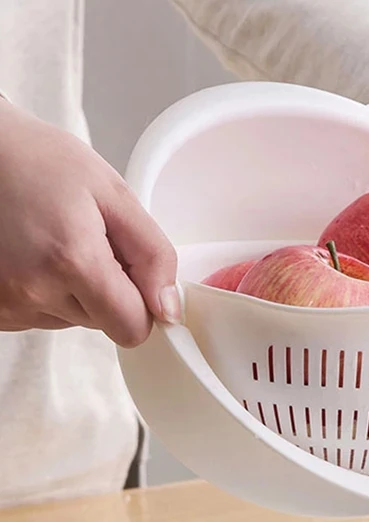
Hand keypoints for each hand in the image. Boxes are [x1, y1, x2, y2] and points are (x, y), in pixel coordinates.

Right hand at [0, 99, 178, 346]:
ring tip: (55, 244)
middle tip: (87, 242)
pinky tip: (33, 256)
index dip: (143, 305)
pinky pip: (42, 316)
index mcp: (71, 262)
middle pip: (105, 324)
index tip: (136, 275)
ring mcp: (6, 306)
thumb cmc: (38, 162)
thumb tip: (169, 308)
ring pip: (73, 320)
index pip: (132, 329)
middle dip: (108, 289)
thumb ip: (153, 254)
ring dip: (76, 290)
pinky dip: (47, 292)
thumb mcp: (114, 194)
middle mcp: (33, 293)